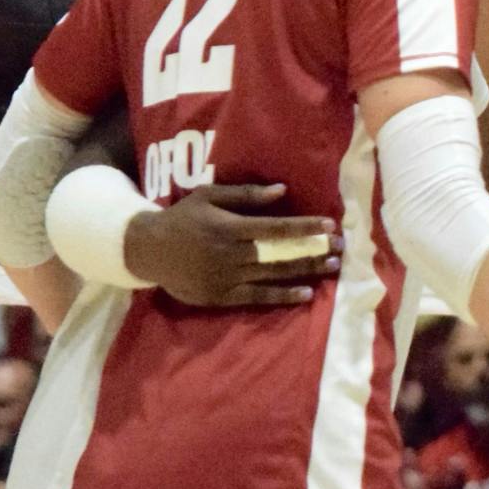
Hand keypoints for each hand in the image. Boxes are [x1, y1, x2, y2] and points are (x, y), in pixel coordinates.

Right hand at [122, 183, 339, 307]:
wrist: (147, 250)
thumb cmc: (183, 218)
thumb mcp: (208, 197)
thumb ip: (245, 194)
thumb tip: (282, 190)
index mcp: (228, 227)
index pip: (275, 228)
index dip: (304, 227)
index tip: (330, 225)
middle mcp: (230, 254)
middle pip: (280, 254)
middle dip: (313, 250)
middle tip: (341, 247)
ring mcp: (225, 278)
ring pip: (273, 275)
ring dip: (305, 272)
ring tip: (332, 267)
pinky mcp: (220, 297)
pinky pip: (257, 298)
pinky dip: (282, 296)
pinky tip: (306, 294)